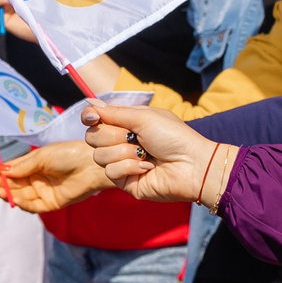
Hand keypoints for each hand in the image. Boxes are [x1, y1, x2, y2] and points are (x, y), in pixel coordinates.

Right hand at [0, 141, 114, 212]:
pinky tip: (16, 199)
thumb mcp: (42, 156)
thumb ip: (23, 165)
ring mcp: (44, 191)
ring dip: (10, 194)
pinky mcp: (52, 203)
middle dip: (3, 185)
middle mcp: (38, 178)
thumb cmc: (69, 154)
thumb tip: (2, 171)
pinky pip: (34, 206)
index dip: (1, 174)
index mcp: (35, 164)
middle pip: (15, 185)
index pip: (13, 171)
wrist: (92, 164)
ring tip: (0, 191)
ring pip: (22, 196)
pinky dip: (24, 204)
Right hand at [85, 105, 229, 204]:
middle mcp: (121, 142)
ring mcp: (122, 163)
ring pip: (99, 156)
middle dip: (112, 135)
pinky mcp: (125, 181)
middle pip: (92, 137)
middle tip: (133, 137)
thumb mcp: (144, 117)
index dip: (90, 117)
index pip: (95, 120)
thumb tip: (89, 101)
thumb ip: (114, 112)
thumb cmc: (173, 137)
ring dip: (124, 152)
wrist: (192, 164)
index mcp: (127, 124)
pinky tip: (147, 168)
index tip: (92, 117)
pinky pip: (110, 172)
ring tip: (145, 154)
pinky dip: (129, 167)